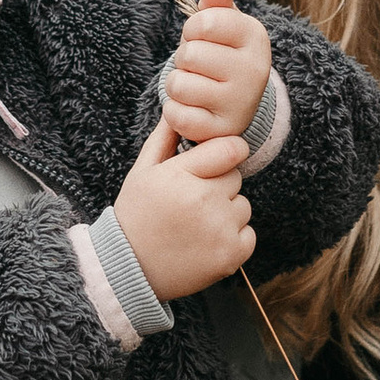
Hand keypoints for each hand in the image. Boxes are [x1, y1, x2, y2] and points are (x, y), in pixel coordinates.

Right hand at [110, 110, 254, 302]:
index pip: (231, 148)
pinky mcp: (232, 255)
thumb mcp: (141, 172)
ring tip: (196, 225)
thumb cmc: (136, 216)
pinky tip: (205, 243)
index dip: (224, 154)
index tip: (214, 164)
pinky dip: (233, 239)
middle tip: (191, 203)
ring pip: (243, 206)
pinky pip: (248, 234)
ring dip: (226, 213)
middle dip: (218, 186)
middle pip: (236, 178)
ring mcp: (220, 230)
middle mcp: (204, 200)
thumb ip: (163, 139)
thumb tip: (177, 110)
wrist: (130, 269)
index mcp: (182, 175)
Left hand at [163, 0, 272, 144]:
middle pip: (189, 55)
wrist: (235, 106)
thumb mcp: (222, 26)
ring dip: (177, 85)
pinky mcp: (221, 132)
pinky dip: (174, 111)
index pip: (203, 22)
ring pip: (179, 85)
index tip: (202, 38)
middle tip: (200, 67)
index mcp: (256, 37)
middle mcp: (255, 71)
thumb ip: (217, 0)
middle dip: (184, 60)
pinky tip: (192, 109)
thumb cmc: (221, 56)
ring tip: (195, 87)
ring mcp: (240, 104)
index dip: (192, 30)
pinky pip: (176, 115)